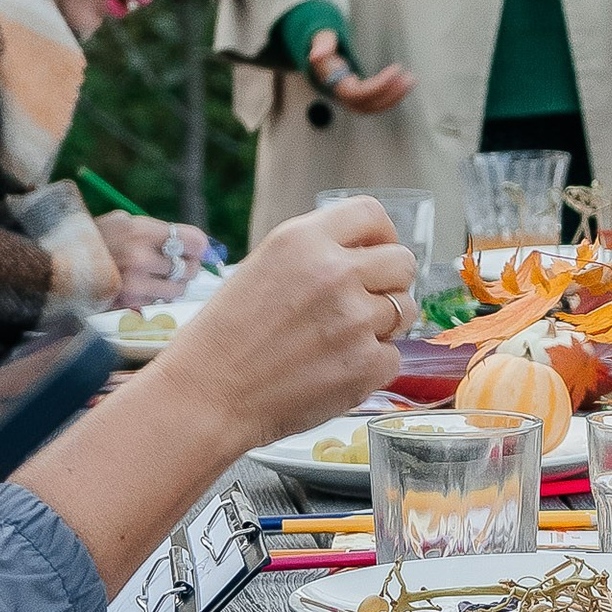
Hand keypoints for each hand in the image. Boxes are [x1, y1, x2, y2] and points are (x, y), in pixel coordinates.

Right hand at [101, 215, 203, 303]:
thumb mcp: (124, 222)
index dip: (200, 247)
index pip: (193, 241)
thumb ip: (159, 232)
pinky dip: (154, 295)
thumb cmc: (98, 238)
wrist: (61, 263)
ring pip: (178, 290)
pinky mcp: (128, 302)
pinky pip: (158, 301)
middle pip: (189, 268)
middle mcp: (140, 257)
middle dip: (188, 267)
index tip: (198, 249)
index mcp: (141, 230)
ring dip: (173, 285)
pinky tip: (138, 286)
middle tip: (179, 264)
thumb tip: (200, 245)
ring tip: (157, 276)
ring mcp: (134, 282)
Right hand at [162, 203, 420, 449]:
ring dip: (384, 325)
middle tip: (364, 303)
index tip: (376, 253)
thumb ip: (314, 256)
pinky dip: (372, 366)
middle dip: (390, 282)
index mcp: (303, 240)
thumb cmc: (223, 338)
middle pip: (402, 262)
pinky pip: (393, 357)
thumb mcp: (262, 268)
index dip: (380, 235)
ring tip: (341, 341)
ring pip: (405, 311)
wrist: (206, 396)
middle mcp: (335, 272)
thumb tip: (363, 257)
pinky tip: (335, 370)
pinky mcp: (366, 365)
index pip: (371, 214)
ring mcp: (355, 320)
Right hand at [306, 26, 414, 116]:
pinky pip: (378, 103)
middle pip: (369, 104)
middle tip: (409, 78)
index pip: (358, 94)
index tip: (396, 70)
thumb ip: (322, 45)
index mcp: (335, 85)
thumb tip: (315, 56)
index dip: (379, 85)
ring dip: (395, 96)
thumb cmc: (325, 46)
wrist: (323, 57)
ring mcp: (353, 100)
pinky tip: (405, 84)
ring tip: (411, 80)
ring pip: (376, 106)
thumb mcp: (322, 40)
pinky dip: (393, 96)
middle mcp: (344, 97)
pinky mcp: (361, 99)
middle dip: (390, 93)